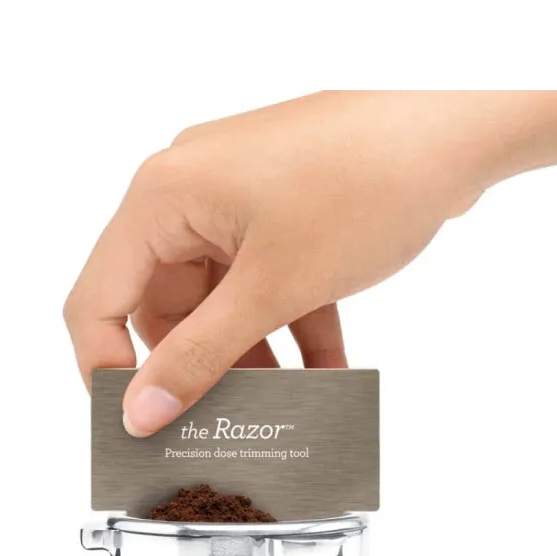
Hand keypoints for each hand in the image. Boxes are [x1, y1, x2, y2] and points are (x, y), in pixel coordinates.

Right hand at [64, 90, 516, 434]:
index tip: (138, 423)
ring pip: (224, 300)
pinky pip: (272, 283)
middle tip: (222, 425)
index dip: (108, 367)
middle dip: (197, 367)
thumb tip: (145, 410)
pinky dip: (295, 327)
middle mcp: (190, 193)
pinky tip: (328, 375)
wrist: (457, 130)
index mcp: (163, 197)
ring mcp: (242, 200)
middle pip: (165, 304)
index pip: (100, 297)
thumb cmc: (364, 183)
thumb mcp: (274, 286)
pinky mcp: (289, 211)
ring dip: (251, 354)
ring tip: (282, 407)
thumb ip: (204, 354)